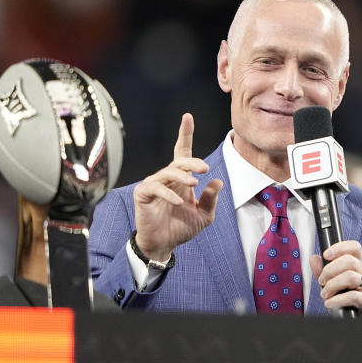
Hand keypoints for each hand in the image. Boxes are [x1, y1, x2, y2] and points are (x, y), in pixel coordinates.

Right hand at [133, 113, 222, 260]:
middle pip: (179, 161)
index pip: (183, 153)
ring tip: (194, 184)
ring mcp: (154, 184)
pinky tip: (178, 202)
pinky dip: (168, 193)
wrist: (164, 245)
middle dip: (192, 162)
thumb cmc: (181, 228)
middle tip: (205, 168)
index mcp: (182, 179)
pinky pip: (155, 188)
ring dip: (182, 177)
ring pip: (167, 172)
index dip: (185, 135)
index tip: (187, 117)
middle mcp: (167, 178)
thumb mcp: (204, 215)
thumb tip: (218, 181)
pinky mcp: (143, 194)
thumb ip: (211, 199)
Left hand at [310, 240, 361, 317]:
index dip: (340, 247)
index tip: (326, 255)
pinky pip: (353, 296)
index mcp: (358, 268)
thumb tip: (314, 258)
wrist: (361, 320)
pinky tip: (329, 303)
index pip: (354, 248)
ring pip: (350, 277)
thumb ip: (323, 272)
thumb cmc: (348, 302)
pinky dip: (337, 300)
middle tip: (321, 281)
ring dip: (332, 285)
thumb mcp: (332, 285)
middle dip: (330, 270)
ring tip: (325, 294)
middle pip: (350, 261)